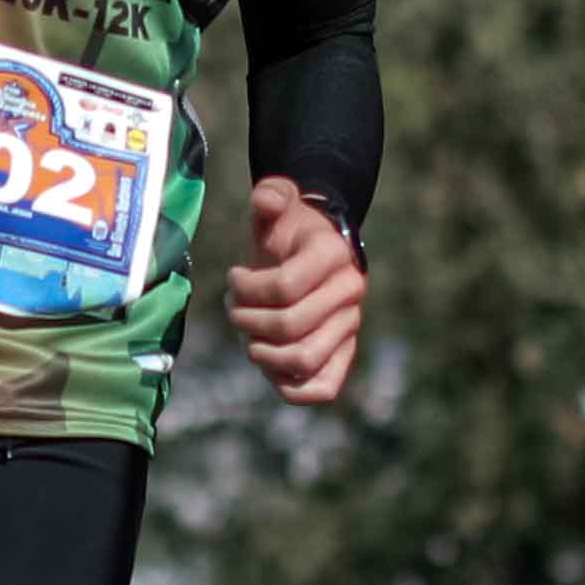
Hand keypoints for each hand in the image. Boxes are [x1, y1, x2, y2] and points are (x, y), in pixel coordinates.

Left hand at [226, 177, 364, 403]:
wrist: (309, 254)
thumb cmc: (285, 232)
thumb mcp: (276, 207)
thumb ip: (271, 195)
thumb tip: (266, 200)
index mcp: (333, 255)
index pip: (284, 286)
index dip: (246, 288)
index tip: (234, 276)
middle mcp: (350, 292)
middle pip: (288, 326)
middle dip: (247, 320)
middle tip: (234, 308)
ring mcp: (349, 327)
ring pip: (302, 360)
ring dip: (261, 352)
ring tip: (249, 335)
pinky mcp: (343, 356)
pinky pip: (323, 389)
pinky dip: (288, 385)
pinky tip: (267, 363)